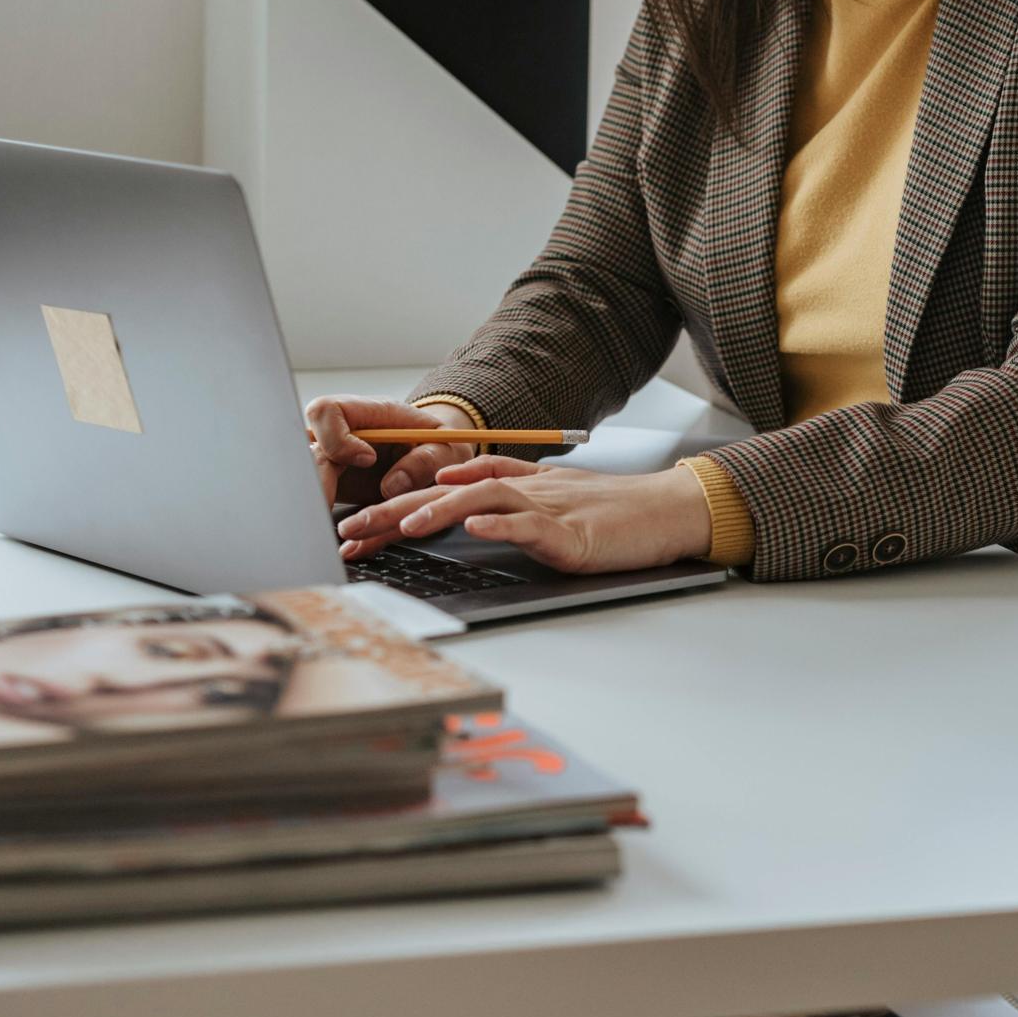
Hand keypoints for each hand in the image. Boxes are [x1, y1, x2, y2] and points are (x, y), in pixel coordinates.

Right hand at [304, 395, 481, 514]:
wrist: (433, 458)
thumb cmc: (439, 445)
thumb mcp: (445, 449)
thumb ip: (424, 461)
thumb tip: (392, 487)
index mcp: (368, 413)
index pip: (328, 411)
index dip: (339, 438)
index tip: (368, 459)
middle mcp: (341, 433)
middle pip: (305, 446)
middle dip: (317, 480)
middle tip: (333, 509)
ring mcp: (332, 459)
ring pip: (304, 475)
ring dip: (316, 500)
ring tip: (336, 529)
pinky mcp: (331, 483)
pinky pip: (315, 498)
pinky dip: (321, 516)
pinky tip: (337, 538)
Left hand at [337, 454, 713, 572]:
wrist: (666, 510)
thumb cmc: (613, 511)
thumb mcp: (551, 497)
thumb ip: (505, 488)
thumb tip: (457, 488)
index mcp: (516, 484)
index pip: (445, 487)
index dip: (397, 503)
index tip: (358, 526)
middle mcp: (525, 489)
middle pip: (448, 490)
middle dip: (393, 510)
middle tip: (351, 532)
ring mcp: (548, 508)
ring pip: (482, 498)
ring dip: (438, 510)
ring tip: (403, 529)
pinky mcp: (572, 532)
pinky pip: (530, 523)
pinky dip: (499, 524)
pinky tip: (473, 528)